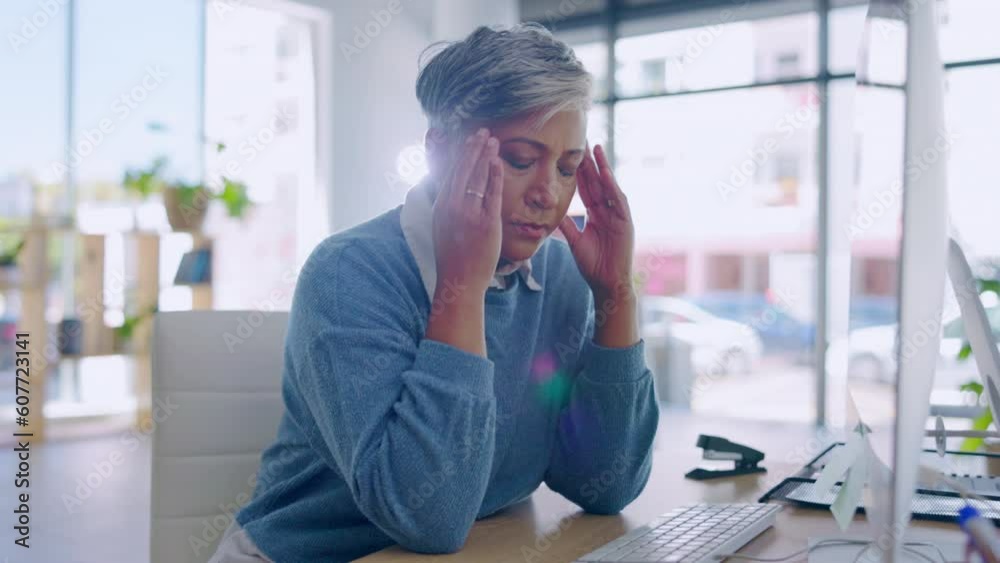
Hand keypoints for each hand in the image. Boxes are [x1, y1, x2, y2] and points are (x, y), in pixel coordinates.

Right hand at [432, 128, 503, 296]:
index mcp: (441, 205)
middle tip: (482, 132)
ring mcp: (469, 214)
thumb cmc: (453, 254)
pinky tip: (497, 162)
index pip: (451, 172)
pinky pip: (492, 193)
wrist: (458, 280)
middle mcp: (452, 206)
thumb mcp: (442, 224)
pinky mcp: (486, 223)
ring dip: (485, 156)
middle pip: (463, 169)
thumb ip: (448, 204)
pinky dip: (495, 176)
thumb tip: (453, 187)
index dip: (460, 153)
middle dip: (473, 148)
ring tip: (492, 141)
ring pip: (477, 177)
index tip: (468, 140)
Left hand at [558, 144, 634, 298]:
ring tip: (596, 148)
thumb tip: (553, 213)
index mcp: (596, 214)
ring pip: (608, 186)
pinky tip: (606, 173)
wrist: (607, 283)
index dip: (579, 172)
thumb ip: (567, 226)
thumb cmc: (593, 266)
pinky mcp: (625, 222)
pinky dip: (612, 186)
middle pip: (597, 182)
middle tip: (583, 141)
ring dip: (603, 167)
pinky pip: (618, 201)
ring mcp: (618, 215)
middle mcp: (608, 211)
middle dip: (590, 163)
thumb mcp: (575, 242)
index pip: (586, 188)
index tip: (571, 154)